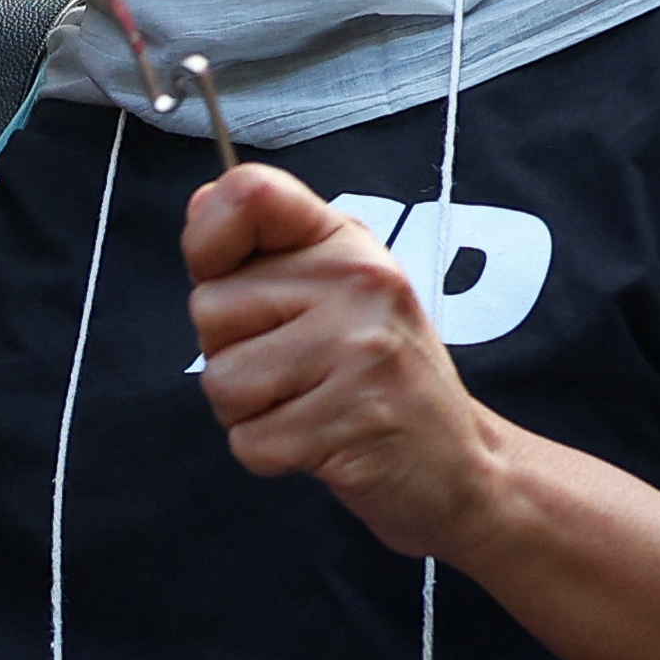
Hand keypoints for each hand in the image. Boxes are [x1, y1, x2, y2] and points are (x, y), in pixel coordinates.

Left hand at [184, 164, 501, 557]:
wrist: (459, 466)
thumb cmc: (379, 379)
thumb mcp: (335, 295)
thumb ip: (267, 252)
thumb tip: (200, 200)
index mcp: (346, 244)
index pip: (248, 194)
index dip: (207, 238)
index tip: (222, 272)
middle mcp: (358, 282)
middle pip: (209, 308)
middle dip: (232, 354)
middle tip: (299, 372)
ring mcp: (360, 349)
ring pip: (222, 381)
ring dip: (250, 413)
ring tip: (310, 407)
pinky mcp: (352, 420)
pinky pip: (249, 441)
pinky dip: (271, 455)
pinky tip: (321, 444)